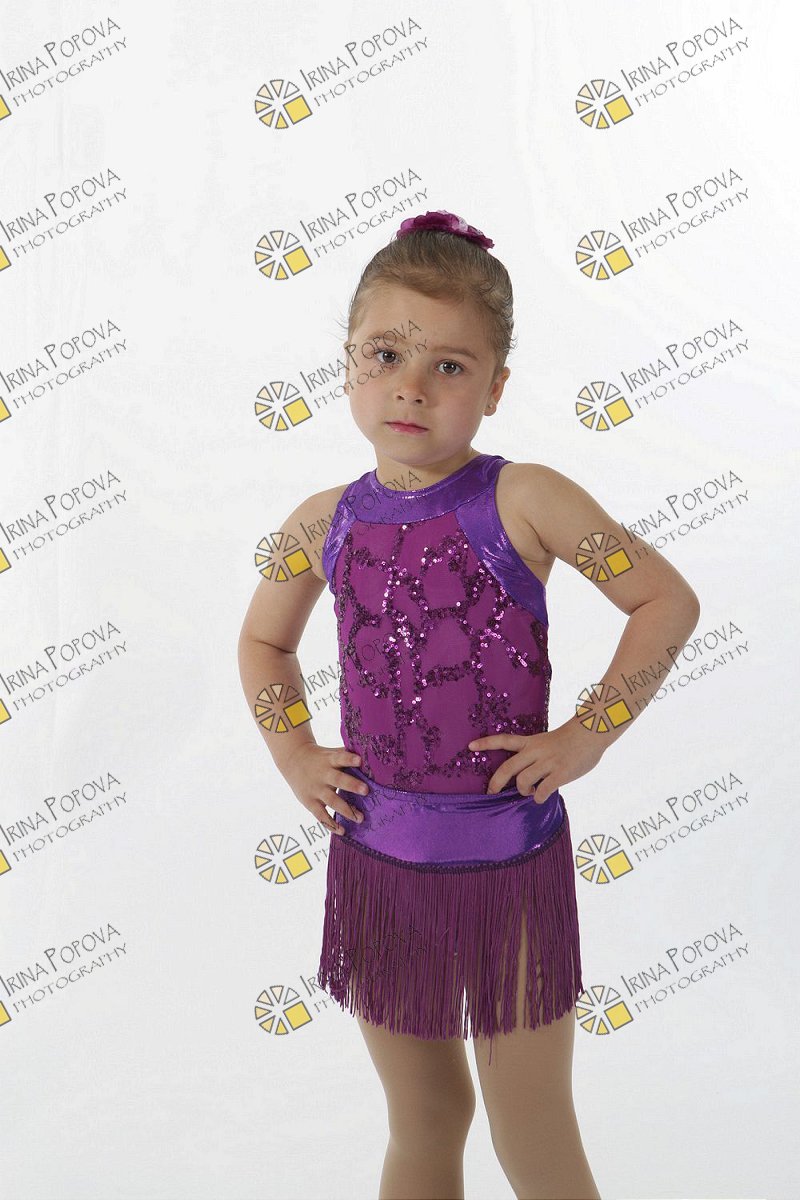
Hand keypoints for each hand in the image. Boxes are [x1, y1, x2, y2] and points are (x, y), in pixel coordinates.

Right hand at [281, 743, 367, 834]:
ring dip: (346, 810)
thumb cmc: (321, 758)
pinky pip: (321, 816)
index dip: (349, 759)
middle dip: (352, 785)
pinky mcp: (310, 803)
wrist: (293, 760)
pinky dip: (332, 825)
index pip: (340, 758)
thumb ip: (347, 756)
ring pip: (332, 801)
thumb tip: (371, 758)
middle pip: (338, 780)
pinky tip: (343, 831)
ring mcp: (316, 790)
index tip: (360, 760)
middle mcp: (323, 775)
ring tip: (360, 818)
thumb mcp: (331, 753)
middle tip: (366, 791)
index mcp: (329, 760)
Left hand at [467, 721, 606, 803]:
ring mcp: (547, 762)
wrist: (591, 732)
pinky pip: (542, 790)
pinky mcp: (560, 773)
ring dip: (523, 791)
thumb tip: (525, 778)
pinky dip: (538, 797)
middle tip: (491, 792)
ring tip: (529, 792)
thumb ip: (535, 756)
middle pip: (508, 768)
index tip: (470, 747)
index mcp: (531, 742)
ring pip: (523, 781)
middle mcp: (535, 751)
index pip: (504, 740)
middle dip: (495, 782)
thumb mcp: (547, 742)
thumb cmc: (571, 740)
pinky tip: (542, 796)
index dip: (486, 743)